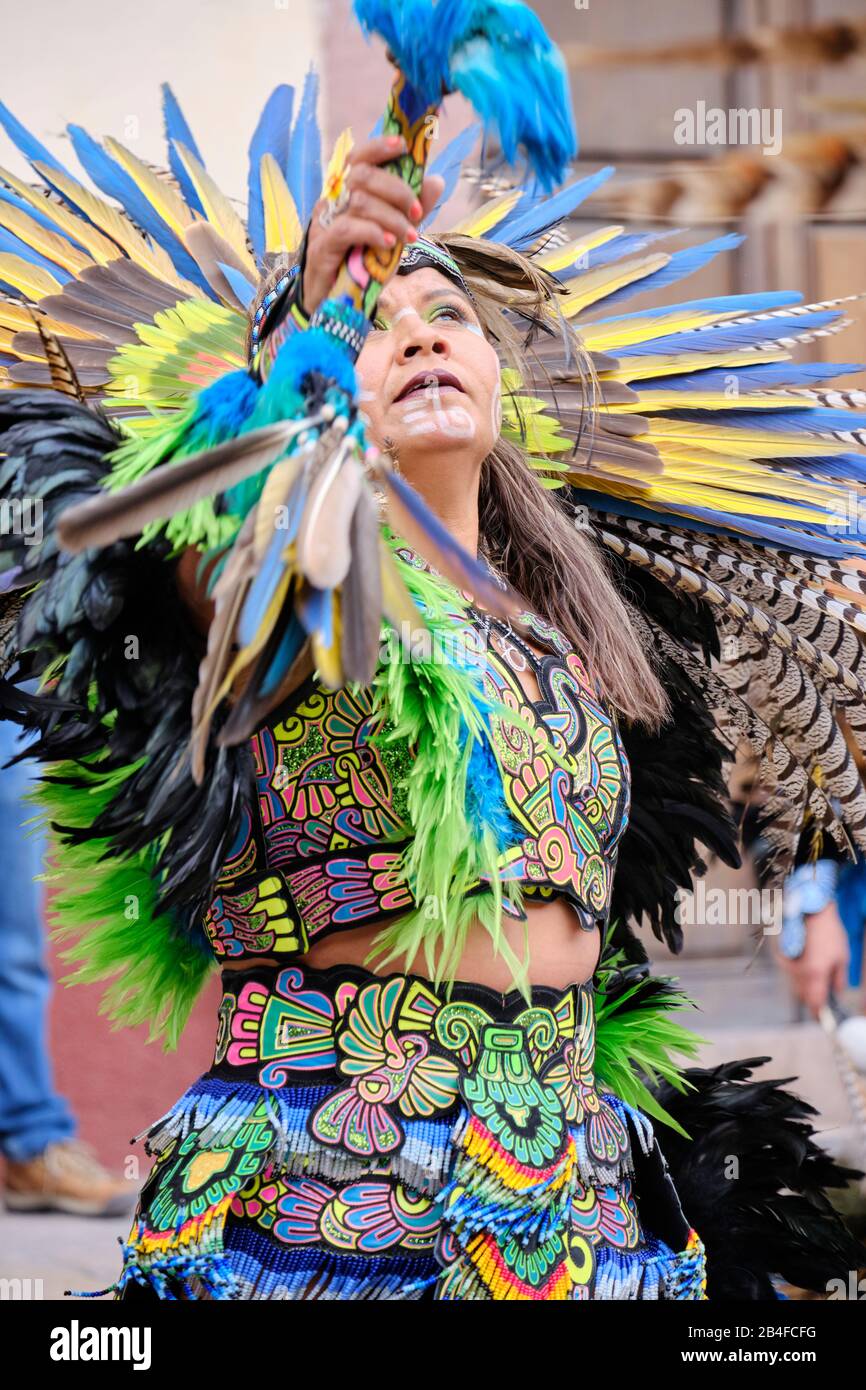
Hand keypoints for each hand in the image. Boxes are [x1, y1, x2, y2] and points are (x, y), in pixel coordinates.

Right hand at [300, 135, 444, 316]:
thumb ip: (411, 210)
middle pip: (361, 176)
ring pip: (359, 203)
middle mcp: (332, 203)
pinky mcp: (321, 247)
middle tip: (416, 212)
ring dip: (391, 217)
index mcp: (346, 195)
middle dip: (396, 190)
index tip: (402, 146)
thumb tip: (435, 181)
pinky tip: (389, 245)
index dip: (378, 148)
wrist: (335, 305)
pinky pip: (348, 229)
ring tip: (409, 237)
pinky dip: (373, 233)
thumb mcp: (393, 234)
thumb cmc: (362, 267)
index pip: (357, 159)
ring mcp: (324, 224)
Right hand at [775, 900, 849, 1017]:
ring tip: (819, 982)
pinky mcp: (784, 958)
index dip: (820, 1015)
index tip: (825, 1020)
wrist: (811, 912)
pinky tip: (808, 968)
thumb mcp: (843, 958)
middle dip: (813, 1002)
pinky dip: (799, 977)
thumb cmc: (830, 933)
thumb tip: (836, 994)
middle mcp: (799, 972)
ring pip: (796, 986)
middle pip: (804, 997)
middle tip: (825, 1002)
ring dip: (807, 989)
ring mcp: (790, 965)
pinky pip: (791, 974)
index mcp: (815, 974)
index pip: (815, 1004)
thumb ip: (839, 980)